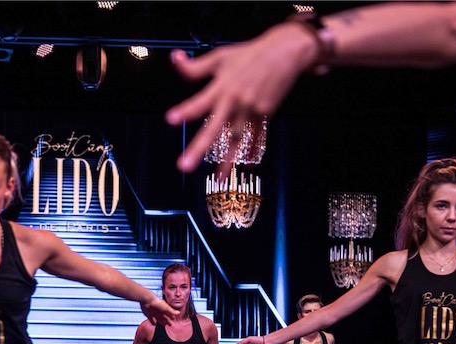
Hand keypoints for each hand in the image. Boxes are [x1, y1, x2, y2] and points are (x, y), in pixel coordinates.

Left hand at [141, 296, 178, 325]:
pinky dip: (153, 322)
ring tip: (164, 325)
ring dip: (162, 322)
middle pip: (165, 317)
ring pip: (159, 319)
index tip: (174, 320)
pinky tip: (154, 324)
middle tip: (170, 325)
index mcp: (164, 309)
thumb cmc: (158, 303)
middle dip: (168, 321)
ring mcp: (154, 313)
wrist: (147, 300)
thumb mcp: (166, 308)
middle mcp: (160, 311)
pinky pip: (151, 320)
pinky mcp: (149, 315)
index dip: (172, 317)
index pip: (169, 314)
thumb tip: (179, 313)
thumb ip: (172, 311)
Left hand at [166, 23, 316, 172]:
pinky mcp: (265, 114)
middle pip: (215, 128)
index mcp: (222, 86)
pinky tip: (245, 166)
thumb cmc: (249, 54)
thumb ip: (195, 66)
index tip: (170, 119)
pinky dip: (251, 151)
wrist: (285, 52)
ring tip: (217, 179)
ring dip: (226, 161)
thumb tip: (174, 57)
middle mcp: (235, 101)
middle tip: (184, 166)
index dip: (186, 110)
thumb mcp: (220, 56)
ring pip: (236, 140)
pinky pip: (256, 137)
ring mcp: (251, 110)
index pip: (200, 101)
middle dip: (199, 148)